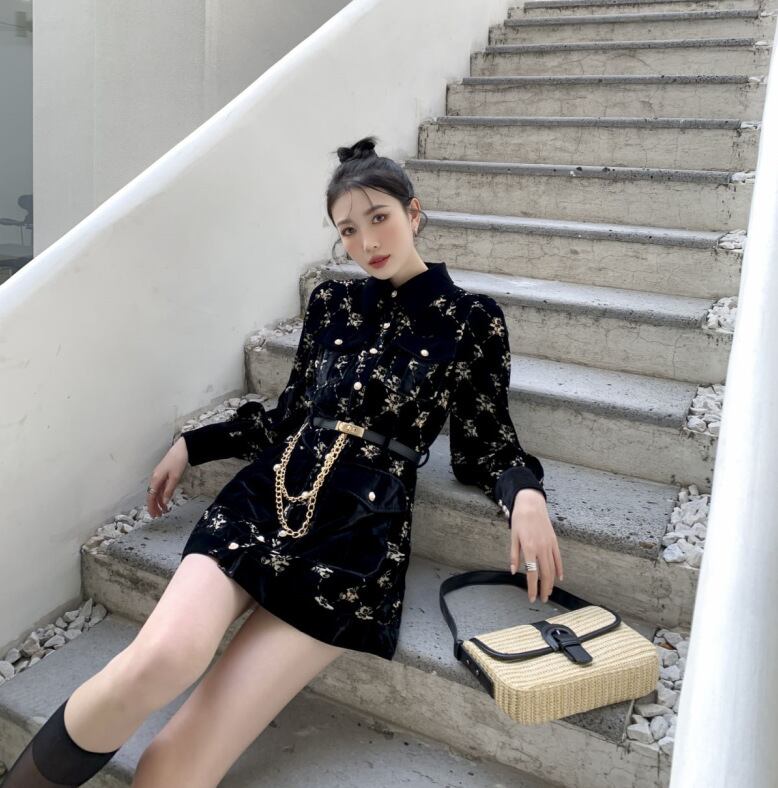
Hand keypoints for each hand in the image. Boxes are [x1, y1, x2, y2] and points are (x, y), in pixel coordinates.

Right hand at [146, 436, 188, 517]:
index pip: (150, 496)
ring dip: (159, 502)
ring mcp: (158, 476)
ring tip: (164, 510)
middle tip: (158, 516)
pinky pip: (160, 488)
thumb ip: (169, 490)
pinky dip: (162, 495)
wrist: (182, 449)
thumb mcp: (175, 477)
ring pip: (156, 492)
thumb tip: (164, 501)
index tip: (153, 515)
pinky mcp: (163, 475)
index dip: (151, 507)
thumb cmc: (178, 461)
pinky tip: (165, 500)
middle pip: (152, 495)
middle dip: (154, 506)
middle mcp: (155, 478)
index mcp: (156, 479)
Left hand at [509, 488, 562, 603]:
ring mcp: (549, 545)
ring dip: (551, 583)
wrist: (531, 504)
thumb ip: (514, 555)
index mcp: (529, 548)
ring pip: (553, 569)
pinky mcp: (554, 542)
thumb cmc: (520, 520)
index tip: (532, 598)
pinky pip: (558, 559)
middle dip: (544, 589)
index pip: (532, 574)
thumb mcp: (513, 537)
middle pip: (545, 574)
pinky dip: (559, 570)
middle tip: (543, 599)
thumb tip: (514, 571)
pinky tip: (559, 578)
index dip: (532, 588)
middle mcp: (541, 548)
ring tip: (549, 592)